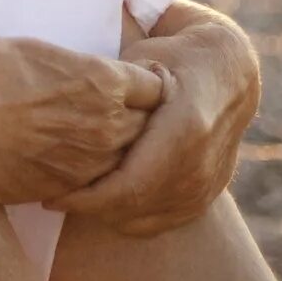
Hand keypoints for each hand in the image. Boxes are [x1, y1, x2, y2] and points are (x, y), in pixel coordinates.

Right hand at [0, 30, 166, 206]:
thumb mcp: (28, 49)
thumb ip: (61, 63)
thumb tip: (53, 64)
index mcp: (103, 80)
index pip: (155, 87)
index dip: (145, 87)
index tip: (133, 87)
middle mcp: (107, 125)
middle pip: (148, 128)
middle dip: (138, 122)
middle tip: (116, 117)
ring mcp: (88, 163)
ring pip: (125, 162)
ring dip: (115, 154)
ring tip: (89, 143)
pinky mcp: (64, 190)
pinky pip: (92, 185)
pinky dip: (87, 177)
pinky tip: (65, 165)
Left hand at [49, 6, 260, 236]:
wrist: (229, 72)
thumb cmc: (175, 57)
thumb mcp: (144, 59)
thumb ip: (114, 89)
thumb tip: (72, 111)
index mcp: (186, 128)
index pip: (130, 184)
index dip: (87, 196)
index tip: (52, 193)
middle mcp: (201, 165)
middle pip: (134, 207)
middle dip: (88, 208)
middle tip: (54, 196)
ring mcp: (207, 185)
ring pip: (145, 220)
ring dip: (105, 215)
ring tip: (75, 196)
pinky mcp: (207, 196)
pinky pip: (161, 223)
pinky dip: (129, 218)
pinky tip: (105, 202)